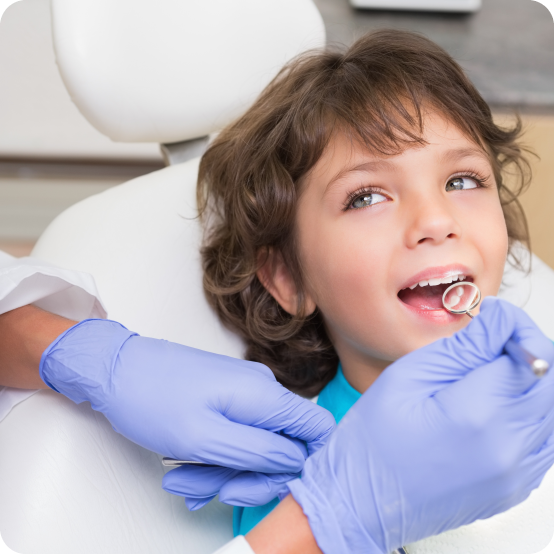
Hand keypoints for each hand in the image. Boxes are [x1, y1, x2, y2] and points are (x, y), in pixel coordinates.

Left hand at [39, 319, 334, 508]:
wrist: (115, 370)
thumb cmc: (151, 397)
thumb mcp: (206, 438)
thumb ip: (259, 453)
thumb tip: (296, 461)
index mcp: (264, 395)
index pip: (318, 427)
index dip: (307, 462)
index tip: (274, 483)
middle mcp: (260, 391)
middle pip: (282, 447)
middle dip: (249, 476)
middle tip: (214, 490)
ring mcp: (242, 395)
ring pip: (254, 447)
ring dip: (223, 472)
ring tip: (184, 481)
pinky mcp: (225, 399)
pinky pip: (234, 437)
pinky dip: (214, 459)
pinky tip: (186, 471)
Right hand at [286, 298, 553, 552]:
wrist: (362, 500)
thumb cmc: (374, 440)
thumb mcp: (409, 376)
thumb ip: (463, 347)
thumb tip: (500, 320)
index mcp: (478, 414)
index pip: (533, 355)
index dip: (516, 329)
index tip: (494, 321)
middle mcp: (508, 448)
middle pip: (549, 382)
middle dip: (527, 351)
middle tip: (491, 343)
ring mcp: (516, 474)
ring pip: (550, 411)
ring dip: (528, 383)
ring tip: (487, 376)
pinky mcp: (515, 488)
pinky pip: (544, 441)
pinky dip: (527, 414)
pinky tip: (491, 408)